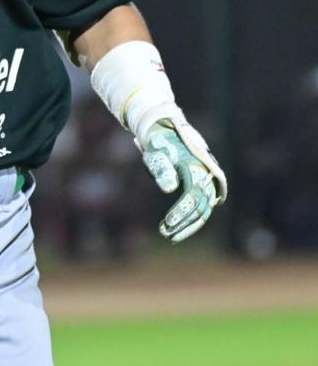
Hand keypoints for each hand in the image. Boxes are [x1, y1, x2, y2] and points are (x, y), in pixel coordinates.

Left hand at [140, 118, 227, 241]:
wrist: (166, 130)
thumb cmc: (159, 144)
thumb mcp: (156, 154)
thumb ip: (162, 169)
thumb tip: (170, 189)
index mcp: (197, 168)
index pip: (192, 196)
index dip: (181, 213)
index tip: (167, 224)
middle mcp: (207, 176)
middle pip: (201, 207)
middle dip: (185, 224)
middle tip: (167, 235)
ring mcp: (208, 181)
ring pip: (203, 209)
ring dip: (188, 224)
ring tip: (169, 234)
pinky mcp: (204, 185)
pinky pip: (201, 204)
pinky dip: (191, 217)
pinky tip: (179, 227)